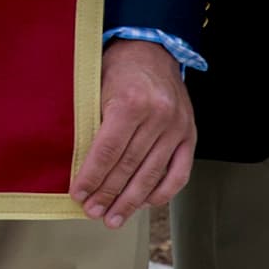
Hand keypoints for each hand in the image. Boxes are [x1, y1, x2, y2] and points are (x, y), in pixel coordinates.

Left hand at [70, 39, 195, 225]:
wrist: (152, 49)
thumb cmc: (118, 68)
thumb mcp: (97, 87)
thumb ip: (92, 122)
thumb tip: (78, 166)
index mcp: (130, 103)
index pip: (107, 152)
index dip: (91, 177)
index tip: (78, 195)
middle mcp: (158, 117)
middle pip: (129, 167)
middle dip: (108, 194)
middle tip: (93, 212)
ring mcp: (177, 127)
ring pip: (152, 174)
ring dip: (131, 201)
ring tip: (114, 218)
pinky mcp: (191, 134)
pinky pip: (179, 173)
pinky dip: (163, 192)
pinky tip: (146, 204)